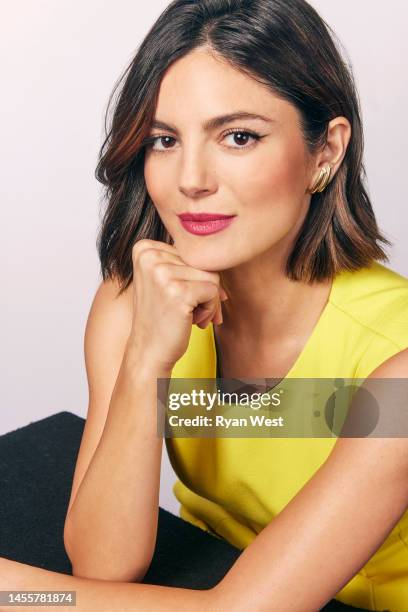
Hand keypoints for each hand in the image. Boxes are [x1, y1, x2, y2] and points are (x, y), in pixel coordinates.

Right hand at [127, 239, 227, 370]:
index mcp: (144, 248)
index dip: (195, 276)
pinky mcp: (178, 292)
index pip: (191, 251)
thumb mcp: (165, 279)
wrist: (148, 351)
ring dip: (209, 300)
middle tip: (192, 311)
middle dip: (205, 289)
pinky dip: (210, 309)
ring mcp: (162, 273)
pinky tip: (194, 321)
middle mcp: (150, 256)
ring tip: (192, 316)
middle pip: (202, 261)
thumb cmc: (161, 316)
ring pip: (211, 275)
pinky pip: (213, 291)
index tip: (185, 296)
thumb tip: (225, 253)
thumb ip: (184, 260)